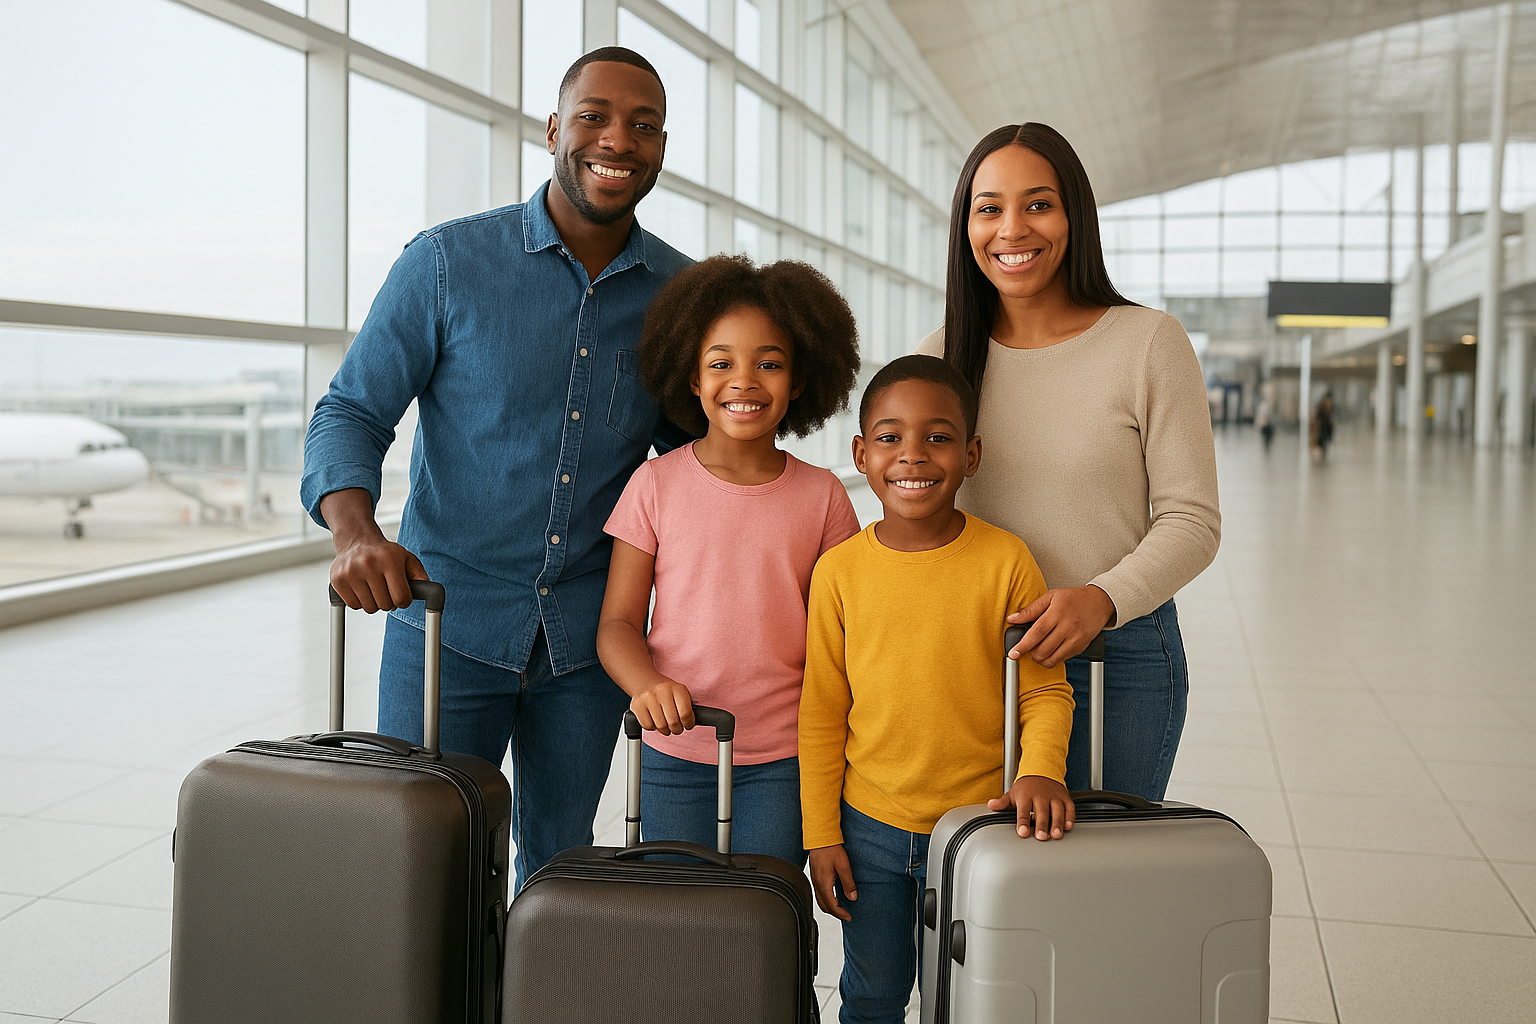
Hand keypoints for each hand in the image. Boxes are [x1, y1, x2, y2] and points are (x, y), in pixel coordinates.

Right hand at [322, 488, 427, 612]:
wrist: (357, 540)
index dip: (403, 601)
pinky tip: (361, 588)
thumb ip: (419, 575)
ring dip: (374, 602)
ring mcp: (350, 572)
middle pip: (385, 605)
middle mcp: (369, 565)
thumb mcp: (406, 558)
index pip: (401, 598)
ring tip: (373, 587)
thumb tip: (429, 592)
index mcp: (389, 560)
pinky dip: (359, 602)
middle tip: (386, 590)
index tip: (401, 595)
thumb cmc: (384, 553)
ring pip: (369, 607)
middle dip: (389, 602)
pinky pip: (353, 605)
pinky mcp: (337, 579)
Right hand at [629, 678, 695, 735]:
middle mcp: (662, 691)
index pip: (686, 714)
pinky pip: (648, 726)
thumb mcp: (680, 694)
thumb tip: (694, 723)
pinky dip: (652, 728)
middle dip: (677, 729)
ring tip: (666, 725)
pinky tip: (654, 720)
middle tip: (677, 728)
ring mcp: (648, 698)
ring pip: (661, 726)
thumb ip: (688, 707)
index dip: (688, 723)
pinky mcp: (637, 705)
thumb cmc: (665, 691)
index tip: (687, 725)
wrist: (644, 681)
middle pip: (673, 722)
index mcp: (677, 688)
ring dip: (665, 730)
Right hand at [808, 845, 855, 921]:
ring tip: (840, 907)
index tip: (849, 917)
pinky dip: (826, 899)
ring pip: (820, 900)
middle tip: (846, 915)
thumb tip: (852, 897)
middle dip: (835, 913)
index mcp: (824, 884)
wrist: (820, 838)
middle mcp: (817, 884)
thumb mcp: (843, 866)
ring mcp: (815, 880)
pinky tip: (833, 895)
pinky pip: (819, 892)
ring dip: (830, 906)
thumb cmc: (831, 849)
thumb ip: (848, 883)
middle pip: (824, 906)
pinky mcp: (815, 875)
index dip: (841, 914)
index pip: (832, 906)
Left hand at [988, 776, 1074, 840]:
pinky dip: (1070, 817)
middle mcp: (1041, 796)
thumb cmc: (1026, 788)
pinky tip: (1068, 827)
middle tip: (1041, 837)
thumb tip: (991, 805)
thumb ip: (1003, 802)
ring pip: (1057, 810)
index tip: (1023, 832)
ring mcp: (1054, 797)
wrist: (1042, 771)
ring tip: (1056, 835)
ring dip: (1057, 823)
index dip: (1023, 822)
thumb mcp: (1012, 793)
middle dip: (1042, 825)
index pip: (1023, 810)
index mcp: (1026, 795)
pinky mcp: (1065, 798)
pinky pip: (1069, 808)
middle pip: (1042, 812)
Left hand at [1007, 586, 1114, 667]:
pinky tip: (1050, 651)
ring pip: (1053, 659)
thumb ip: (1030, 610)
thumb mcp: (1050, 597)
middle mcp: (1068, 627)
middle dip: (1031, 654)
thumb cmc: (1074, 598)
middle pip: (1044, 649)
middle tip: (1026, 650)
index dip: (1023, 645)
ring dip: (1041, 660)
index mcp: (1058, 612)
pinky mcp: (1081, 647)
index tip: (1013, 653)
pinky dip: (1052, 659)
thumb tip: (1012, 619)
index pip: (1037, 633)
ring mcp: (1076, 639)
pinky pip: (1063, 659)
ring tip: (1037, 652)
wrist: (1100, 603)